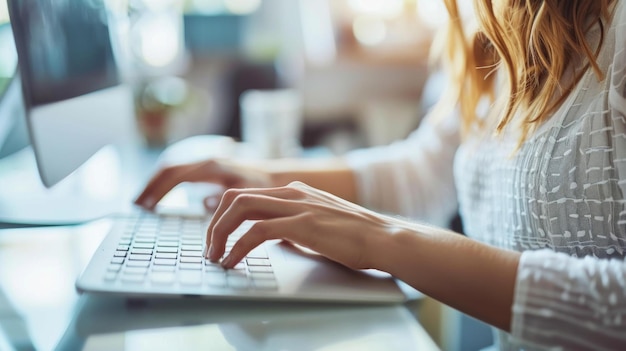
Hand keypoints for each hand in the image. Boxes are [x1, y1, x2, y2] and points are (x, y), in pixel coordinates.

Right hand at [134, 159, 272, 210]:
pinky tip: (158, 199)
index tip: (145, 205)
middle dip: (150, 186)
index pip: (175, 175)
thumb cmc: (262, 187)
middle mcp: (205, 162)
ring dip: (156, 185)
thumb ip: (227, 199)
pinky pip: (180, 175)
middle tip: (135, 204)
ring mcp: (205, 164)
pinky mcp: (206, 170)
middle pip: (168, 170)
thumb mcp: (247, 194)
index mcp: (211, 166)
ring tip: (141, 202)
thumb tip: (204, 204)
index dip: (158, 190)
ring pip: (172, 170)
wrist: (274, 177)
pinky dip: (166, 185)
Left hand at [205, 181, 393, 270]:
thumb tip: (271, 238)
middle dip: (214, 224)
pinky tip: (234, 261)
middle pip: (235, 197)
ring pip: (240, 208)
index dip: (223, 217)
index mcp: (294, 191)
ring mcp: (298, 206)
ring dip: (220, 234)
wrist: (384, 238)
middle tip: (210, 249)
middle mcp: (292, 193)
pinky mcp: (303, 224)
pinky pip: (257, 231)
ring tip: (216, 257)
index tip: (217, 239)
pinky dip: (239, 247)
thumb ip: (293, 224)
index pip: (245, 195)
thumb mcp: (318, 223)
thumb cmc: (356, 236)